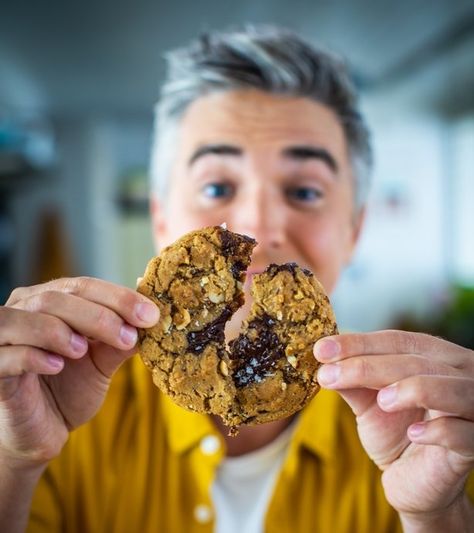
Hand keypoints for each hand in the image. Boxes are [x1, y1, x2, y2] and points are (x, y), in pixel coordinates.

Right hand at [0, 277, 158, 469]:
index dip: (118, 298)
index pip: (83, 286)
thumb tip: (152, 319)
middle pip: (56, 297)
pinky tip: (57, 365)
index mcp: (50, 301)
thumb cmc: (69, 388)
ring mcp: (3, 339)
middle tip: (129, 336)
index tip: (150, 315)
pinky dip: (33, 356)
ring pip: (25, 317)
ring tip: (84, 349)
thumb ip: (121, 342)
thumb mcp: (102, 363)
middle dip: (98, 315)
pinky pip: (7, 355)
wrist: (42, 431)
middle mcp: (23, 311)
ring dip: (59, 329)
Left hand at [314, 331, 473, 523]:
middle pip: (417, 361)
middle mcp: (459, 375)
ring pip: (450, 388)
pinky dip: (440, 430)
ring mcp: (471, 409)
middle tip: (329, 375)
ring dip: (413, 389)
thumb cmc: (395, 432)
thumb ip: (352, 382)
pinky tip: (414, 433)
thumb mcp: (368, 403)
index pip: (398, 341)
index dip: (359, 343)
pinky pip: (464, 433)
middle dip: (369, 366)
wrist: (414, 482)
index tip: (321, 350)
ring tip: (382, 400)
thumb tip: (324, 360)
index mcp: (435, 357)